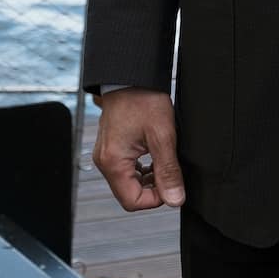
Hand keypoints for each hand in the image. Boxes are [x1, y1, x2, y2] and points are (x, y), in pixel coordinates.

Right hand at [92, 88, 185, 210]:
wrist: (131, 76)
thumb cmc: (143, 99)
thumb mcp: (162, 135)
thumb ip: (168, 170)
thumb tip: (174, 199)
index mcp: (113, 162)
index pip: (132, 201)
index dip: (155, 198)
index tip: (171, 184)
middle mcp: (104, 161)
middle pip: (129, 193)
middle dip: (152, 188)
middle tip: (169, 170)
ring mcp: (105, 154)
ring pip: (128, 182)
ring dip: (148, 178)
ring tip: (163, 160)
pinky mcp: (111, 147)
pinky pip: (125, 168)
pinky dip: (141, 168)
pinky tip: (154, 155)